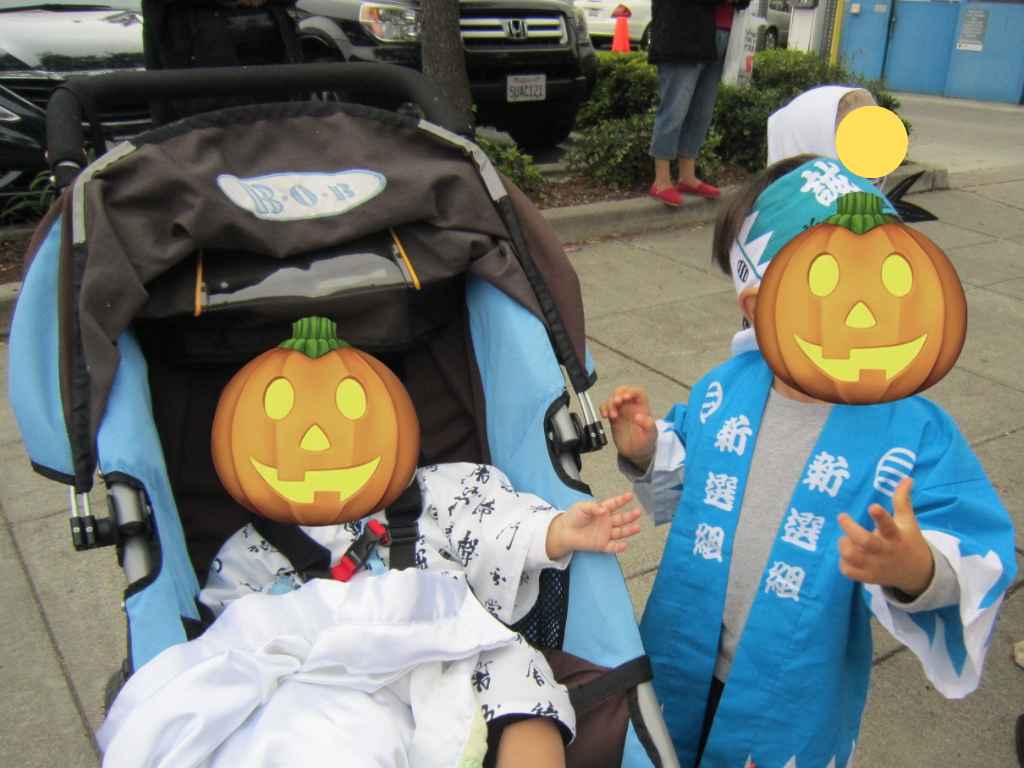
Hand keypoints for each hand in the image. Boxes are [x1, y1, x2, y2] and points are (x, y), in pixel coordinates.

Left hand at [546, 492, 641, 560]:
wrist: (564, 532)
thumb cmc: (572, 517)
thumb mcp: (582, 507)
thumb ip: (593, 507)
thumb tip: (603, 509)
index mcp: (602, 511)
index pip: (614, 504)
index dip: (622, 500)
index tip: (630, 496)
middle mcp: (606, 522)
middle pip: (621, 519)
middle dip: (630, 516)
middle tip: (638, 512)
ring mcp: (605, 533)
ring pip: (620, 532)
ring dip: (629, 530)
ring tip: (637, 527)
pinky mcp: (601, 544)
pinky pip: (612, 547)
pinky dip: (618, 547)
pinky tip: (625, 545)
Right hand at [600, 386, 657, 469]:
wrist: (636, 453)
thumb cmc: (646, 443)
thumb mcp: (651, 435)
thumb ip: (648, 425)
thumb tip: (639, 416)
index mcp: (642, 408)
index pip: (637, 392)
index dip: (631, 392)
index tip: (625, 398)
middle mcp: (631, 407)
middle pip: (623, 392)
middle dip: (617, 395)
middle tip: (616, 403)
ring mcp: (622, 411)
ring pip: (613, 399)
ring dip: (610, 404)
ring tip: (612, 415)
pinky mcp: (613, 417)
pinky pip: (606, 408)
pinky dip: (603, 409)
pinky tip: (604, 415)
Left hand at [837, 478, 933, 596]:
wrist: (918, 573)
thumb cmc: (908, 541)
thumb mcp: (908, 521)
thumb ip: (902, 500)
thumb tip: (907, 478)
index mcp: (896, 536)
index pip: (889, 525)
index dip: (880, 516)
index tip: (872, 506)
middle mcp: (885, 551)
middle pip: (865, 541)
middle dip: (850, 529)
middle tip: (842, 516)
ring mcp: (876, 566)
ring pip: (853, 557)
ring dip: (844, 545)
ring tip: (845, 539)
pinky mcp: (868, 577)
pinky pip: (849, 571)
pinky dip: (843, 562)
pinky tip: (847, 554)